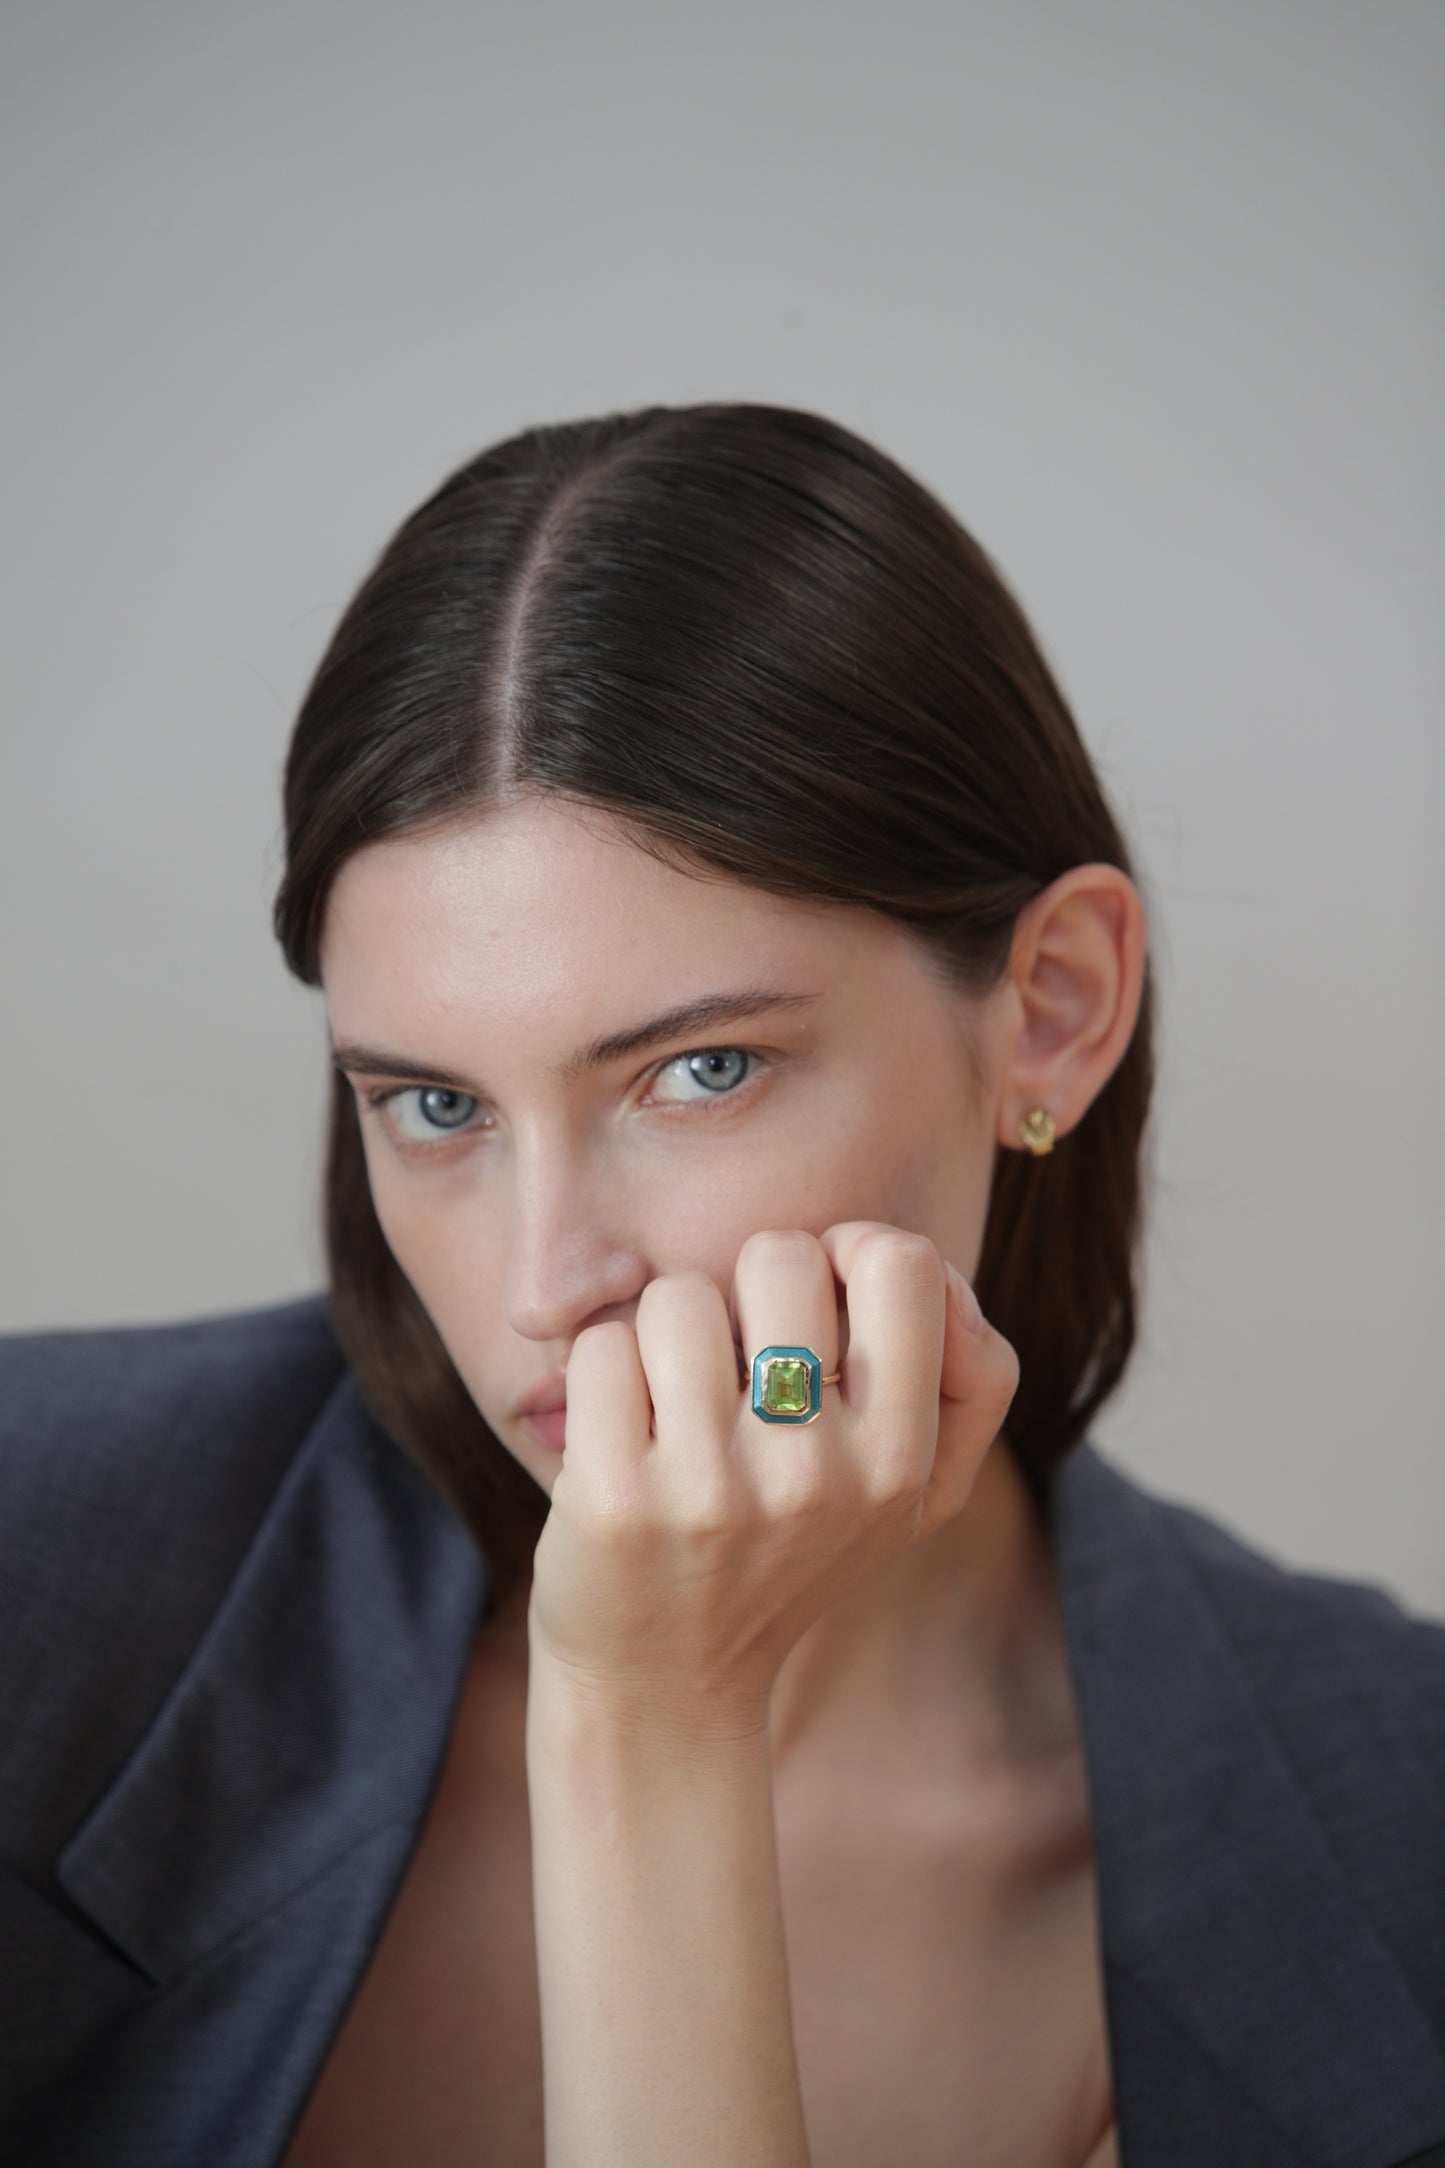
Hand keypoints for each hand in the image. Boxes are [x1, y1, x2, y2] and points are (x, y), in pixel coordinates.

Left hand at [524, 1222, 1020, 1734]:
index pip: (903, 1263)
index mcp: (900, 1462)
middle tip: (734, 1354)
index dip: (849, 1249)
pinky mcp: (614, 1501)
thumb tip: (945, 1283)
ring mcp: (711, 1490)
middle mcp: (815, 1477)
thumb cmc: (790, 1554)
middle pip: (781, 1257)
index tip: (818, 1297)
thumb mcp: (917, 1494)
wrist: (664, 1684)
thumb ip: (973, 1379)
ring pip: (678, 1296)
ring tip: (673, 1400)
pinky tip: (621, 1433)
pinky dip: (603, 1371)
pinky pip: (601, 1347)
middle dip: (744, 1285)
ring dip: (664, 1330)